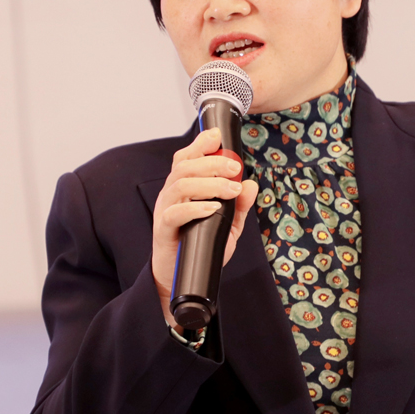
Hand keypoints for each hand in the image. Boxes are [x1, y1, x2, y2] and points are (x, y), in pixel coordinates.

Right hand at [151, 127, 258, 329]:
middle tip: (235, 168)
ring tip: (230, 190)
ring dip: (209, 183)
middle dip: (213, 162)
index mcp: (183, 187)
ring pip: (181, 184)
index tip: (218, 136)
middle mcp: (171, 194)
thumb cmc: (199, 246)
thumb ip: (238, 205)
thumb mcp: (227, 225)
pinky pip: (176, 212)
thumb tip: (251, 184)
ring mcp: (165, 210)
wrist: (180, 277)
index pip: (187, 158)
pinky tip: (213, 208)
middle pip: (185, 166)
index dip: (200, 143)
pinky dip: (196, 207)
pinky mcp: (163, 229)